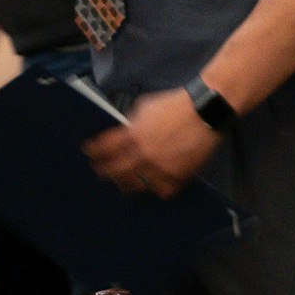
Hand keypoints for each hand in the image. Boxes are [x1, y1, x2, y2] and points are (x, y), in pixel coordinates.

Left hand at [83, 88, 220, 197]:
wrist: (204, 111)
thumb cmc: (175, 104)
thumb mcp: (146, 107)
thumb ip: (133, 123)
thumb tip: (126, 132)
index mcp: (134, 134)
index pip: (106, 148)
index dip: (95, 151)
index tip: (89, 153)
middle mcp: (144, 154)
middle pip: (116, 171)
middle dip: (104, 172)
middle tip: (100, 172)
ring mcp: (161, 168)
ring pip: (136, 185)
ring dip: (126, 184)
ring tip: (122, 184)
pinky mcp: (178, 176)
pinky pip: (163, 190)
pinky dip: (157, 189)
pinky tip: (153, 188)